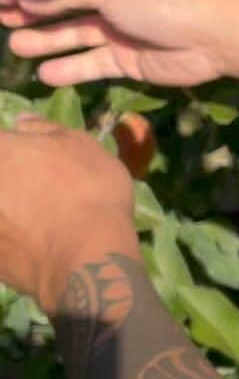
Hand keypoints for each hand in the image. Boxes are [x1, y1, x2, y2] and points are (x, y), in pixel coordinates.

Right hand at [0, 0, 232, 87]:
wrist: (212, 34)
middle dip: (31, 8)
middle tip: (0, 18)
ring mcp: (118, 27)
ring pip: (73, 32)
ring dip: (44, 39)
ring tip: (15, 47)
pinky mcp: (127, 58)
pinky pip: (91, 62)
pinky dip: (69, 68)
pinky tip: (45, 74)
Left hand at [0, 116, 136, 310]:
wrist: (87, 258)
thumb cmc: (89, 191)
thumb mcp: (82, 146)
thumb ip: (45, 129)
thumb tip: (21, 121)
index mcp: (0, 151)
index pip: (0, 141)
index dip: (14, 151)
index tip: (30, 159)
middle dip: (10, 180)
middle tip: (37, 190)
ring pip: (1, 211)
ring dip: (10, 210)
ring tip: (37, 220)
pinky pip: (2, 241)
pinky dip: (12, 240)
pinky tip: (33, 245)